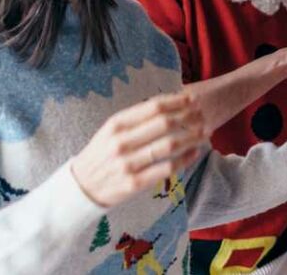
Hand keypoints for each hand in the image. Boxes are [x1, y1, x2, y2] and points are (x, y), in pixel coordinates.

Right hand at [70, 93, 206, 207]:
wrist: (81, 187)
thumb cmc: (102, 154)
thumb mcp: (111, 131)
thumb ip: (136, 118)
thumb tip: (169, 104)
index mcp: (116, 124)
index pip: (153, 107)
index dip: (177, 101)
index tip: (193, 99)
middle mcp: (121, 142)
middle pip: (164, 124)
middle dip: (189, 117)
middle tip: (203, 114)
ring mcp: (128, 163)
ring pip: (169, 146)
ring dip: (192, 137)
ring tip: (205, 132)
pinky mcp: (134, 183)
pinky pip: (167, 168)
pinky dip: (185, 159)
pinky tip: (195, 153)